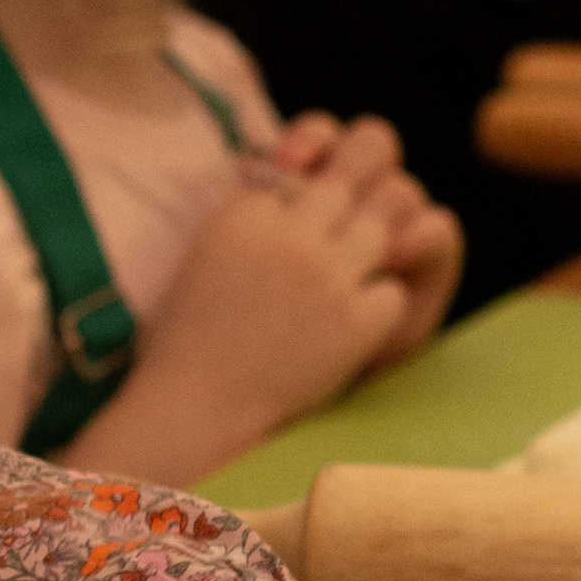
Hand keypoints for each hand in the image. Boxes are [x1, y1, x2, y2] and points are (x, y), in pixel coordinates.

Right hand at [67, 116, 453, 479]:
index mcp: (243, 212)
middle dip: (360, 193)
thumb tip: (289, 174)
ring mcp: (327, 277)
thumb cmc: (186, 342)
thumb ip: (251, 212)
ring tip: (350, 277)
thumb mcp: (206, 255)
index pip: (301, 164)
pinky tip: (351, 330)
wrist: (192, 415)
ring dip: (375, 247)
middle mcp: (289, 235)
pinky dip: (377, 310)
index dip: (305, 191)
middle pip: (355, 174)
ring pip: (389, 221)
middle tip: (347, 229)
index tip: (295, 219)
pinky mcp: (356, 325)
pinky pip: (395, 293)